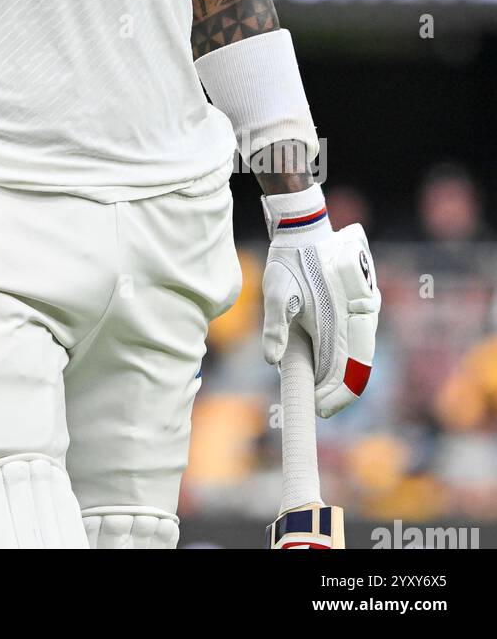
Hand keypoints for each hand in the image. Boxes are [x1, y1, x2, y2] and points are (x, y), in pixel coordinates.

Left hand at [261, 192, 379, 417]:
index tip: (318, 409)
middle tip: (320, 406)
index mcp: (339, 316)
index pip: (344, 370)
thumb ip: (275, 326)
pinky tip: (331, 365)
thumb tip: (272, 360)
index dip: (333, 395)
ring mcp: (366, 309)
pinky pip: (360, 338)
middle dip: (340, 391)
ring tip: (322, 390)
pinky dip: (348, 357)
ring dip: (344, 375)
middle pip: (358, 367)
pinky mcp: (364, 303)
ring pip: (362, 354)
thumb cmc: (290, 259)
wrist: (307, 228)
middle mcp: (359, 316)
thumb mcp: (276, 291)